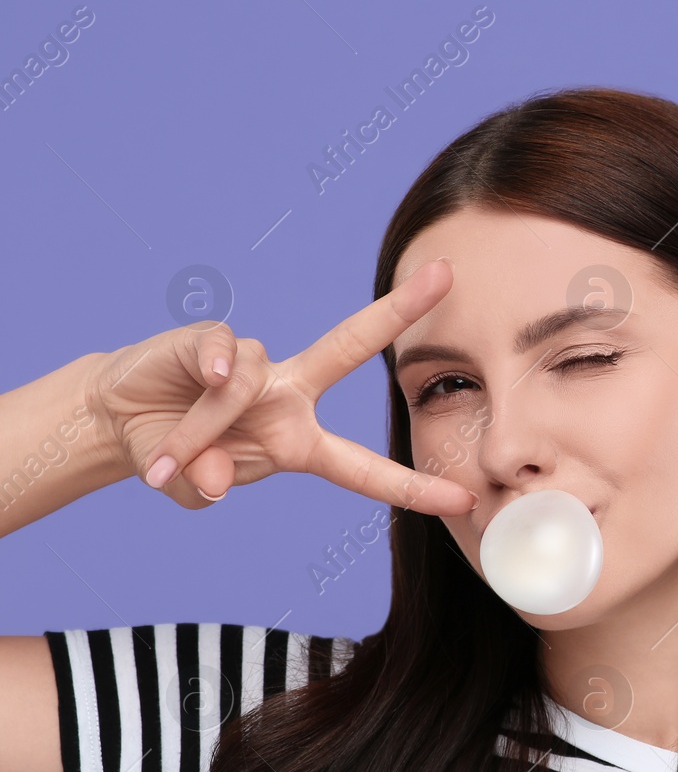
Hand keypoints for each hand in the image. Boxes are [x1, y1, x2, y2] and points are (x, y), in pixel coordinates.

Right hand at [89, 259, 475, 515]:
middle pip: (352, 346)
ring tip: (168, 454)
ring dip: (203, 426)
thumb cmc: (174, 456)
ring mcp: (253, 364)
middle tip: (448, 274)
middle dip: (399, 309)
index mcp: (302, 443)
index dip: (414, 486)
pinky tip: (196, 384)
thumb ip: (206, 488)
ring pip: (247, 383)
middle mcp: (290, 394)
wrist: (117, 422)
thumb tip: (215, 475)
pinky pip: (223, 354)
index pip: (367, 468)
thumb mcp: (192, 485)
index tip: (464, 497)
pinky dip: (208, 372)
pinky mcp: (212, 340)